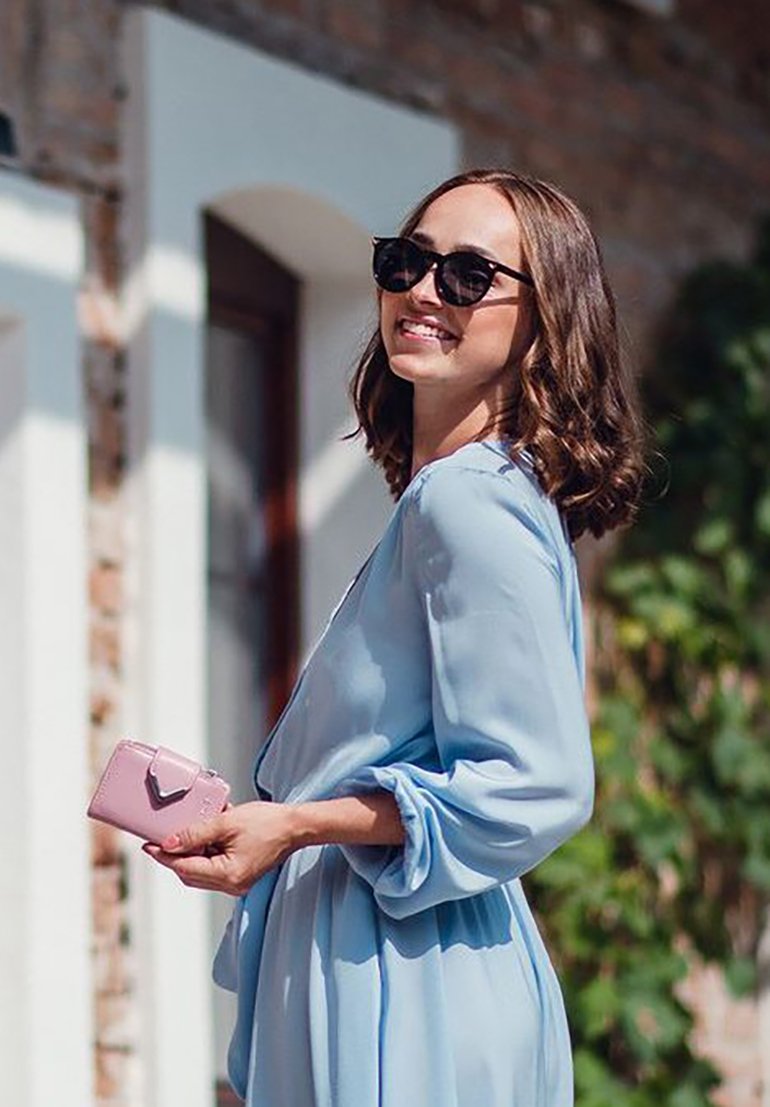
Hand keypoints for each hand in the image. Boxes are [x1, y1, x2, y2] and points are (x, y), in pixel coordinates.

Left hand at [142, 800, 299, 895]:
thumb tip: (170, 843)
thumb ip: (195, 834)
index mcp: (228, 875)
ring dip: (191, 854)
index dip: (164, 856)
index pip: (185, 868)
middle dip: (175, 856)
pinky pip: (214, 868)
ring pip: (201, 872)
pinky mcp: (241, 875)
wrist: (295, 826)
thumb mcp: (226, 823)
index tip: (149, 845)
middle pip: (190, 874)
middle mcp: (232, 885)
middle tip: (160, 838)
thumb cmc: (268, 823)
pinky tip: (206, 836)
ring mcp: (237, 883)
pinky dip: (205, 854)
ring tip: (185, 832)